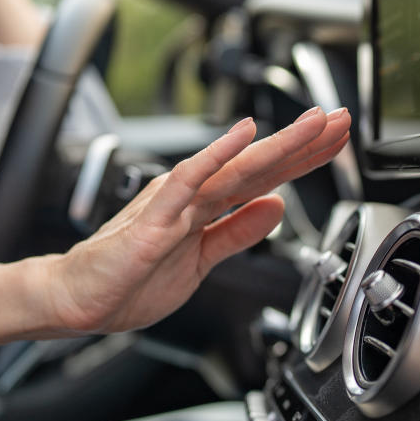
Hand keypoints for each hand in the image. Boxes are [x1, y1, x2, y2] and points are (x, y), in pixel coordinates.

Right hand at [43, 107, 351, 334]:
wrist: (78, 301)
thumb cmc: (129, 282)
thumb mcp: (202, 262)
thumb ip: (237, 233)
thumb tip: (276, 208)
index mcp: (203, 208)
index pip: (263, 178)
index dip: (302, 159)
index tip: (337, 140)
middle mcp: (192, 198)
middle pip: (257, 165)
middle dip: (302, 143)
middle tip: (341, 119)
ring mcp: (173, 205)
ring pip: (233, 167)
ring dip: (275, 144)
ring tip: (312, 124)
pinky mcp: (154, 220)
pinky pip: (189, 181)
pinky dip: (216, 156)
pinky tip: (241, 136)